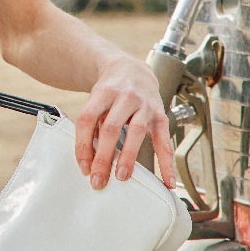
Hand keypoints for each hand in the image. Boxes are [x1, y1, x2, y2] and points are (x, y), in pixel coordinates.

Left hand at [74, 57, 175, 191]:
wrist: (133, 70)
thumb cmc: (110, 91)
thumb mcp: (96, 101)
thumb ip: (93, 127)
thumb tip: (89, 161)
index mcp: (103, 93)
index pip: (88, 119)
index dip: (83, 144)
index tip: (83, 167)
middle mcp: (125, 97)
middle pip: (111, 128)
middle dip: (104, 157)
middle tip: (98, 180)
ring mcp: (145, 105)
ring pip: (136, 131)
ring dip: (128, 156)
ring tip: (122, 176)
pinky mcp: (160, 115)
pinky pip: (164, 141)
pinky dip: (166, 163)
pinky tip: (166, 181)